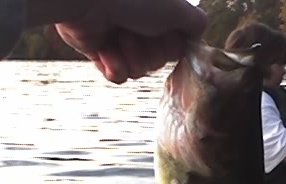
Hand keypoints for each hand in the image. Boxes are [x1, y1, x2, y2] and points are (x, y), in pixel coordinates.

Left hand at [28, 0, 206, 83]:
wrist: (87, 0)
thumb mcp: (177, 9)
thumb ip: (196, 23)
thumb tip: (199, 33)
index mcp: (160, 15)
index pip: (177, 48)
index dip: (172, 46)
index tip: (164, 32)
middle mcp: (142, 26)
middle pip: (158, 62)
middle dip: (148, 52)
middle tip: (136, 31)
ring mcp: (121, 40)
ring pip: (138, 71)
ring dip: (130, 56)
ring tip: (118, 36)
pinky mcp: (100, 52)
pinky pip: (118, 75)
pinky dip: (113, 64)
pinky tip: (106, 49)